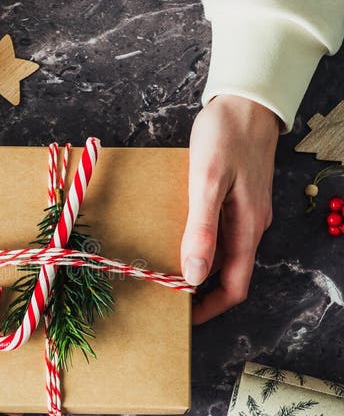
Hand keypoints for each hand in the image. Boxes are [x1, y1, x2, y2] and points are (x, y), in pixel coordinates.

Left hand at [181, 95, 279, 323]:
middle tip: (165, 294)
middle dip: (200, 290)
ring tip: (164, 268)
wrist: (247, 98)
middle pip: (229, 274)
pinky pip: (218, 230)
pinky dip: (198, 241)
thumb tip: (195, 276)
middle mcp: (250, 226)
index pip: (235, 287)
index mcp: (247, 229)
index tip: (183, 317)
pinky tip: (174, 233)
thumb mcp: (208, 182)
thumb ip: (202, 229)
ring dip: (197, 266)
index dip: (210, 308)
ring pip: (223, 253)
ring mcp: (244, 211)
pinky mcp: (236, 197)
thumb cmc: (227, 135)